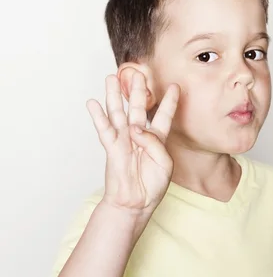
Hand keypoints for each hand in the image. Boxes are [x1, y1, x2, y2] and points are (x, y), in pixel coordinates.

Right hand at [86, 71, 179, 214]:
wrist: (136, 203)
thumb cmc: (152, 185)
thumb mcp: (165, 163)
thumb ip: (154, 143)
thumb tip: (135, 128)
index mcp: (156, 139)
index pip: (164, 116)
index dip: (170, 102)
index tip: (176, 86)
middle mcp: (139, 135)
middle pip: (138, 107)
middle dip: (138, 90)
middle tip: (138, 73)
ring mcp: (124, 139)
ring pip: (119, 112)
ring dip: (114, 95)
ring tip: (111, 78)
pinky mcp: (112, 147)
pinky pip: (104, 128)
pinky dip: (98, 115)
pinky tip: (93, 102)